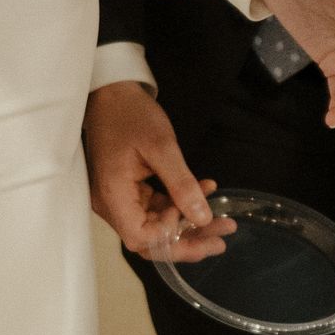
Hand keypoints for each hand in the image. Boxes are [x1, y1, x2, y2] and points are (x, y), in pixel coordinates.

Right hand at [83, 81, 233, 260]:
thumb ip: (182, 184)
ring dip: (188, 225)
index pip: (142, 238)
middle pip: (150, 240)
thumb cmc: (131, 114)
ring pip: (155, 226)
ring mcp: (118, 199)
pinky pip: (154, 209)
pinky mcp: (128, 191)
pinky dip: (179, 206)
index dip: (171, 235)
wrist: (112, 92)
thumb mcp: (162, 146)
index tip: (194, 215)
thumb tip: (203, 218)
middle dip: (187, 242)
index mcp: (113, 195)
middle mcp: (111, 204)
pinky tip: (204, 192)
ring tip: (222, 222)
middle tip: (222, 240)